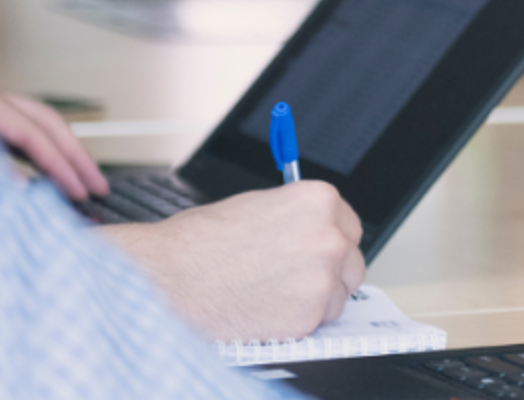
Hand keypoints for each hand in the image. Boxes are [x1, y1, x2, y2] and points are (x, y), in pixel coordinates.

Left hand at [0, 72, 108, 199]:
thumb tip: (22, 190)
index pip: (33, 134)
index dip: (59, 165)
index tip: (78, 191)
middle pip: (47, 122)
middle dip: (77, 155)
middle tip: (99, 185)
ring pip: (40, 123)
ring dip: (66, 151)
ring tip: (85, 178)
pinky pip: (23, 130)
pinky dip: (43, 149)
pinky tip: (54, 170)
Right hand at [100, 181, 365, 341]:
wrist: (170, 278)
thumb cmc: (199, 243)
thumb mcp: (257, 206)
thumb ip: (295, 218)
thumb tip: (310, 230)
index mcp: (318, 201)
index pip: (350, 224)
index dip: (333, 238)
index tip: (323, 248)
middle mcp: (329, 237)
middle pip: (352, 261)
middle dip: (331, 270)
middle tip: (300, 276)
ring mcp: (322, 279)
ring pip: (339, 295)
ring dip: (316, 298)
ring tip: (274, 292)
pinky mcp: (309, 317)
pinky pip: (319, 322)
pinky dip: (299, 321)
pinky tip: (268, 309)